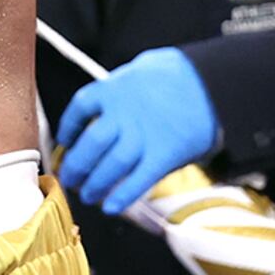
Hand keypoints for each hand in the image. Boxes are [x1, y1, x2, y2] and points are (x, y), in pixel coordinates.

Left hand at [54, 47, 219, 217]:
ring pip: (111, 166)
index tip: (65, 141)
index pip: (79, 109)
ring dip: (95, 184)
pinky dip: (122, 196)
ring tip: (88, 195)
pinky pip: (138, 181)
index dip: (68, 128)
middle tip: (69, 179)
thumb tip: (105, 101)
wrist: (210, 83)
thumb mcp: (139, 69)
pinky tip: (110, 206)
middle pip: (90, 145)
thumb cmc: (175, 74)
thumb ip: (119, 86)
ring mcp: (143, 136)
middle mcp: (123, 114)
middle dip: (76, 165)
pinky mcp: (163, 155)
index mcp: (113, 89)